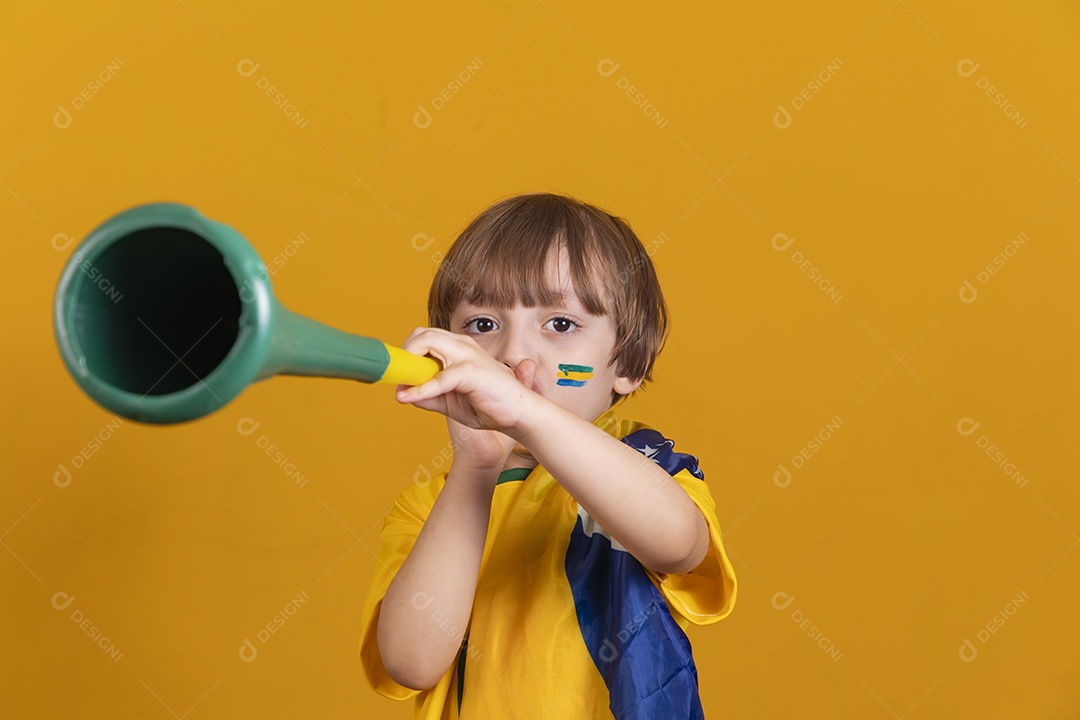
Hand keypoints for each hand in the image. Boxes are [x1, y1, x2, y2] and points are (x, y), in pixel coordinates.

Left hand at [395, 327, 539, 453]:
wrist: (520, 415)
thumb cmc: (489, 406)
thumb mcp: (451, 402)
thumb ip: (428, 396)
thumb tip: (403, 393)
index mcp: (459, 348)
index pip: (425, 337)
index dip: (407, 353)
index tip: (397, 372)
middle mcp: (462, 345)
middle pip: (421, 333)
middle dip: (404, 353)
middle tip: (399, 377)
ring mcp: (468, 355)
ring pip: (426, 342)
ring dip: (408, 362)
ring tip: (402, 383)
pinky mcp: (471, 372)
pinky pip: (439, 377)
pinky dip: (421, 388)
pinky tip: (409, 398)